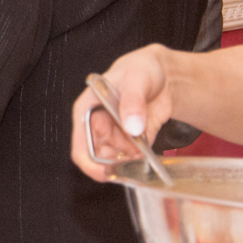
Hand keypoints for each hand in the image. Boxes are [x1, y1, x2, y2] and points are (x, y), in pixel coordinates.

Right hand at [70, 45, 171, 182]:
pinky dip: (142, 161)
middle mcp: (98, 125)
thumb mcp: (136, 80)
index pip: (80, 145)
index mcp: (87, 110)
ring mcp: (115, 134)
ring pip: (116, 160)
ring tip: (144, 157)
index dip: (90, 163)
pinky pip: (133, 158)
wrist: (162, 73)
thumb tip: (131, 127)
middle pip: (97, 157)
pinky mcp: (133, 140)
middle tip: (133, 164)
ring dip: (129, 163)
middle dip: (114, 165)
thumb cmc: (140, 69)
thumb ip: (133, 102)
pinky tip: (151, 156)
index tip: (106, 173)